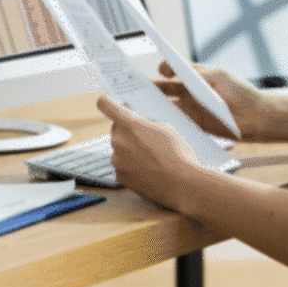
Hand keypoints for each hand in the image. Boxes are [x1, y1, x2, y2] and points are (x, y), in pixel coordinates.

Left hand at [97, 95, 201, 210]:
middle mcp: (118, 141)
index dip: (107, 102)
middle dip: (127, 130)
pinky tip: (148, 169)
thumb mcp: (166, 127)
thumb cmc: (178, 154)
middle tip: (145, 135)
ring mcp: (117, 160)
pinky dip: (131, 165)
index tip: (110, 103)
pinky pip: (122, 165)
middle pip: (116, 129)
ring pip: (120, 148)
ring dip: (130, 149)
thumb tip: (139, 122)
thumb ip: (146, 122)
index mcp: (129, 124)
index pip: (105, 105)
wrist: (182, 184)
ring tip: (152, 157)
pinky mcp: (120, 176)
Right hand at [154, 61, 272, 141]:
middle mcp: (193, 92)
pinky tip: (158, 121)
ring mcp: (193, 108)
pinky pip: (177, 122)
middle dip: (153, 88)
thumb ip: (197, 73)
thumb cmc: (241, 92)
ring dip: (157, 105)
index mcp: (198, 77)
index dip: (164, 69)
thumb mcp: (218, 77)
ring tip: (143, 105)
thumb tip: (175, 70)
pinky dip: (167, 121)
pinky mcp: (195, 124)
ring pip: (169, 105)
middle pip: (167, 89)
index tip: (158, 69)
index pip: (175, 70)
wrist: (257, 117)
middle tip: (138, 88)